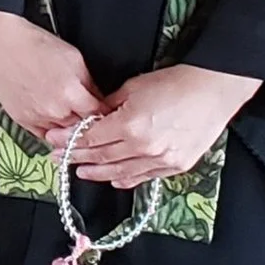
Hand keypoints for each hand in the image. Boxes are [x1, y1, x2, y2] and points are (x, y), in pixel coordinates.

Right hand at [0, 2, 106, 140]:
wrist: (2, 43)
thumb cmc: (35, 45)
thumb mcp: (75, 58)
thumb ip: (90, 84)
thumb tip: (100, 100)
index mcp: (71, 94)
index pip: (99, 118)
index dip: (106, 116)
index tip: (109, 116)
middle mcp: (54, 111)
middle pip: (82, 131)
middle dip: (89, 125)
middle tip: (91, 117)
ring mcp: (37, 118)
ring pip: (63, 136)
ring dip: (70, 129)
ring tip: (70, 115)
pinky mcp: (22, 120)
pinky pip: (44, 135)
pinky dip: (52, 130)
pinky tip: (54, 117)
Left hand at [71, 62, 260, 188]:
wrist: (211, 91)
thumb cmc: (173, 83)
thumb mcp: (133, 88)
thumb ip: (109, 106)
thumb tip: (93, 117)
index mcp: (130, 125)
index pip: (91, 138)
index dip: (69, 140)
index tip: (53, 140)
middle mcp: (144, 147)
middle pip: (102, 157)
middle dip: (77, 157)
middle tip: (58, 158)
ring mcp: (161, 159)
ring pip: (121, 172)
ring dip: (98, 173)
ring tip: (81, 172)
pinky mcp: (176, 165)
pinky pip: (146, 177)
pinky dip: (127, 179)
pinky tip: (114, 180)